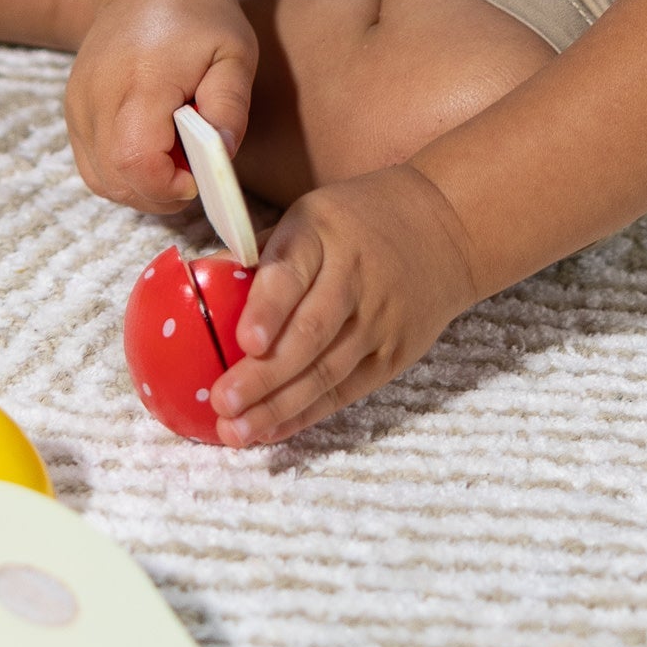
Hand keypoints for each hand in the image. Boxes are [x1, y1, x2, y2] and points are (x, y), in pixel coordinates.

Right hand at [65, 0, 256, 212]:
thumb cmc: (200, 17)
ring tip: (173, 160)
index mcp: (141, 81)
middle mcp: (98, 95)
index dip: (168, 186)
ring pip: (100, 180)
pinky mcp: (73, 109)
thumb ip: (230, 107)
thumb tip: (221, 153)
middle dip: (158, 194)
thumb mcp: (235, 54)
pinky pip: (92, 165)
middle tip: (191, 172)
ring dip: (140, 188)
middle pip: (115, 180)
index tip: (197, 177)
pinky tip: (152, 152)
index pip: (136, 161)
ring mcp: (78, 103)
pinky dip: (122, 174)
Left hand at [210, 164, 481, 445]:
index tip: (245, 342)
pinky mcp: (395, 354)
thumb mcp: (309, 214)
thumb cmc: (356, 222)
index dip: (269, 310)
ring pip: (327, 371)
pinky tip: (272, 430)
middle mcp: (355, 278)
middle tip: (223, 403)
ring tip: (237, 431)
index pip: (293, 273)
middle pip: (310, 334)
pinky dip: (307, 414)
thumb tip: (200, 290)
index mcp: (322, 233)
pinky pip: (347, 390)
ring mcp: (380, 320)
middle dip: (264, 375)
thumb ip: (260, 255)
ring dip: (279, 406)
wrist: (447, 227)